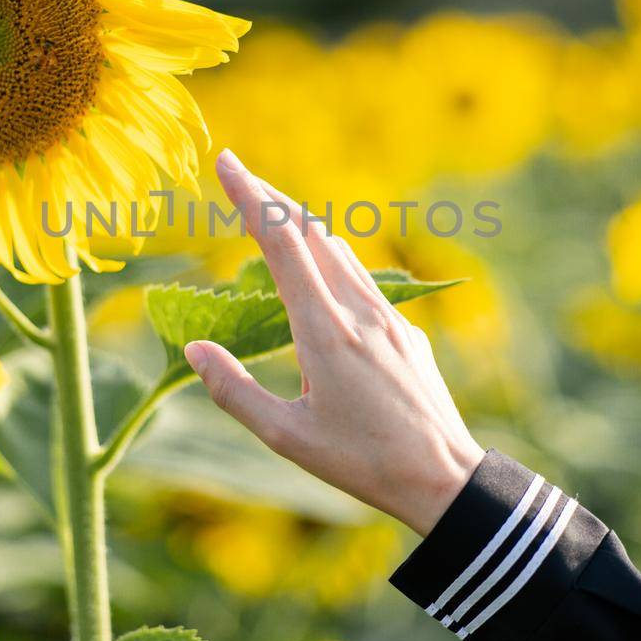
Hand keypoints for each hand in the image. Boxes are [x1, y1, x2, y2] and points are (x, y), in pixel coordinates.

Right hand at [183, 149, 484, 535]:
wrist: (445, 478)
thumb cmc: (362, 463)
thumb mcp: (286, 437)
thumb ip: (234, 391)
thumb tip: (195, 350)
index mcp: (324, 330)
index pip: (280, 244)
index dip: (249, 197)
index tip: (225, 162)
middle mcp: (359, 311)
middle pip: (311, 232)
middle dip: (271, 198)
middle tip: (237, 173)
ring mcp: (389, 318)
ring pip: (340, 251)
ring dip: (301, 224)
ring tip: (270, 212)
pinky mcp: (407, 332)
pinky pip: (362, 278)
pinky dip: (329, 256)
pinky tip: (320, 269)